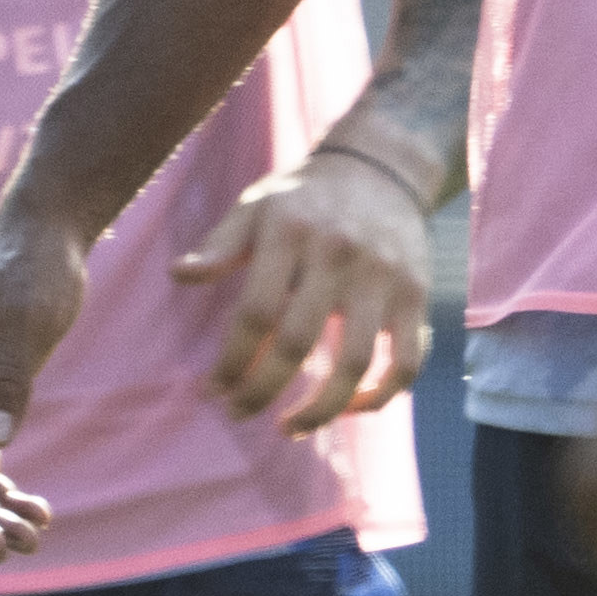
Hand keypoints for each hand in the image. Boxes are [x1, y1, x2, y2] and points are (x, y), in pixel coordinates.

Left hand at [179, 139, 441, 430]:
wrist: (382, 167)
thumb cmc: (305, 197)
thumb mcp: (257, 205)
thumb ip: (220, 244)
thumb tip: (180, 275)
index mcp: (292, 232)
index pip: (255, 313)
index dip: (231, 361)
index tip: (212, 390)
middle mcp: (340, 254)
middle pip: (296, 342)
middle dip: (261, 391)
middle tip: (238, 413)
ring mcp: (383, 276)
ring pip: (354, 362)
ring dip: (320, 409)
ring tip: (292, 427)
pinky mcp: (417, 294)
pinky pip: (406, 359)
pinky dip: (381, 395)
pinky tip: (353, 409)